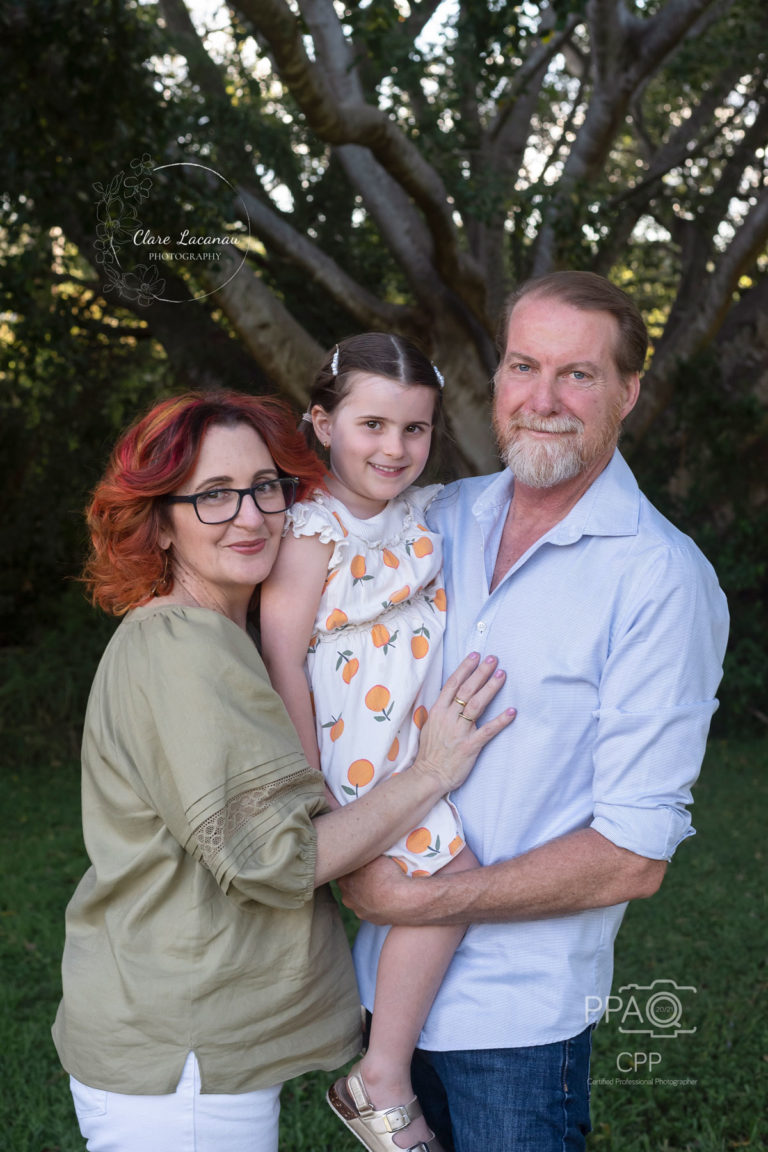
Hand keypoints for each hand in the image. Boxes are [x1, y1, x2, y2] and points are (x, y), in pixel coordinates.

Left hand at [338, 855, 414, 924]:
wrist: (403, 900)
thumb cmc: (386, 875)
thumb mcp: (373, 857)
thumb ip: (363, 856)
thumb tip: (360, 852)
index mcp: (344, 882)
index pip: (342, 872)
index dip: (351, 865)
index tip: (359, 861)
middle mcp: (348, 899)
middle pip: (349, 887)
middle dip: (357, 880)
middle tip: (371, 872)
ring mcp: (361, 912)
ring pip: (361, 900)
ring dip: (367, 894)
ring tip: (381, 886)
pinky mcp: (374, 921)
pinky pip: (373, 909)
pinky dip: (378, 903)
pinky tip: (387, 897)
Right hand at [412, 653, 514, 793]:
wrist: (428, 775)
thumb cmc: (430, 752)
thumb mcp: (430, 725)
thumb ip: (442, 711)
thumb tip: (453, 697)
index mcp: (438, 711)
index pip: (452, 684)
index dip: (465, 668)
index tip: (475, 656)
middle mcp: (448, 717)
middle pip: (466, 689)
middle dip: (480, 672)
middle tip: (493, 659)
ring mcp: (459, 731)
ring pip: (476, 704)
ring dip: (490, 688)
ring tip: (502, 675)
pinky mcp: (469, 746)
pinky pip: (487, 731)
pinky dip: (500, 721)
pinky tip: (511, 711)